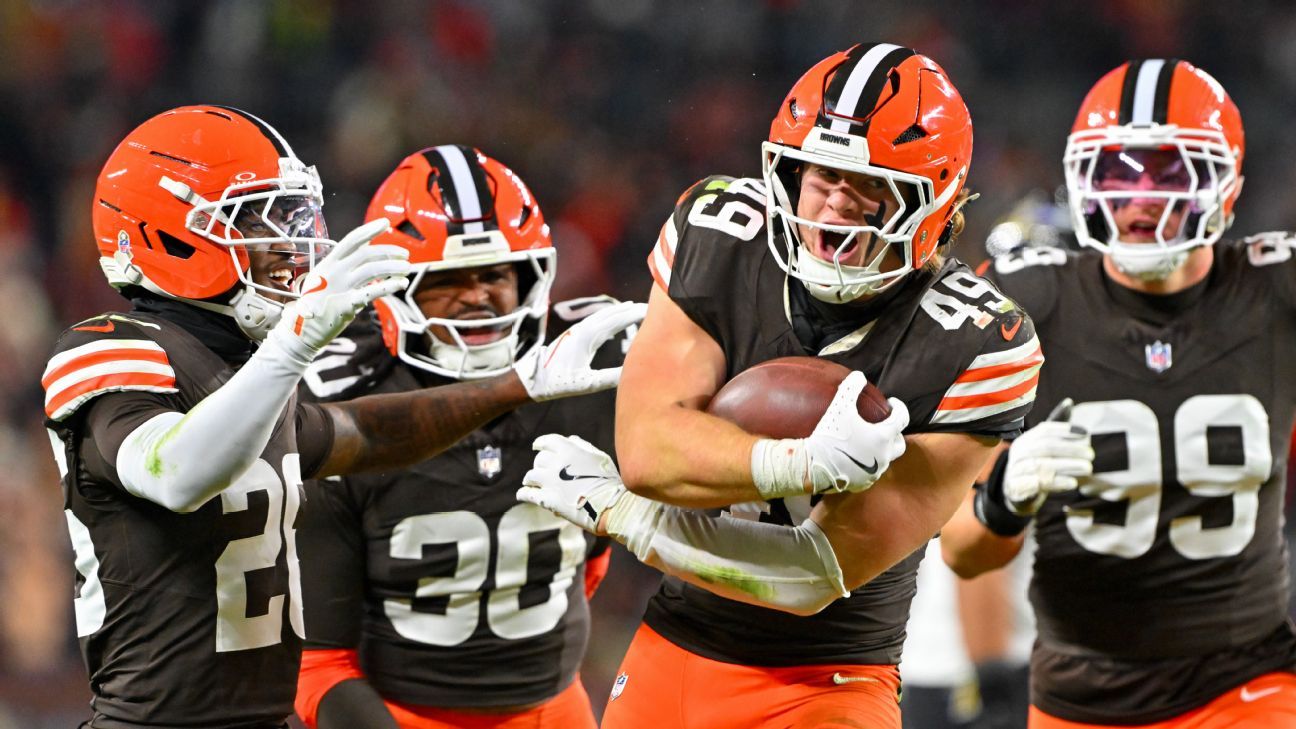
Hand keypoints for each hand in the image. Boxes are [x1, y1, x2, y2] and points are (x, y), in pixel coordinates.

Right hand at [267, 219, 409, 366]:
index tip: (385, 223)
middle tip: (405, 254)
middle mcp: (334, 272)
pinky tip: (402, 283)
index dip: (369, 230)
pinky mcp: (347, 305)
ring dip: (393, 266)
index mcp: (329, 263)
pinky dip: (390, 286)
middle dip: (388, 251)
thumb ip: (345, 263)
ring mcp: (340, 288)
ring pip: (372, 270)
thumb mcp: (325, 277)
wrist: (301, 330)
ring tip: (407, 268)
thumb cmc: (317, 302)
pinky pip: (373, 292)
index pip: (351, 240)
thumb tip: (367, 245)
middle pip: (366, 254)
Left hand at [514, 301, 645, 400]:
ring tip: (632, 308)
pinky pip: (595, 321)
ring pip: (601, 315)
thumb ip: (609, 378)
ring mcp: (576, 331)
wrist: (533, 378)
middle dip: (629, 310)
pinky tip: (612, 320)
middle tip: (648, 306)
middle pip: (610, 314)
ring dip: (618, 311)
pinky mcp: (573, 335)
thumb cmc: (558, 382)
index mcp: (587, 337)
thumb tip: (631, 373)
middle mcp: (582, 330)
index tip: (649, 310)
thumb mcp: (586, 384)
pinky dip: (608, 317)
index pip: (615, 321)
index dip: (633, 315)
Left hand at [518, 434, 627, 533]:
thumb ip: (582, 446)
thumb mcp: (599, 457)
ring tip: (531, 483)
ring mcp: (549, 482)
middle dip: (539, 465)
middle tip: (541, 471)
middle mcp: (556, 463)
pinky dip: (523, 493)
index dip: (540, 443)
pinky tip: (522, 495)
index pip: (547, 442)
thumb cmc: (608, 482)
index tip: (536, 446)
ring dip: (530, 479)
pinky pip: (527, 494)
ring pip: (530, 476)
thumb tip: (570, 439)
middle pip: (539, 460)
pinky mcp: (546, 499)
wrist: (610, 506)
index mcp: (569, 450)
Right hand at [802, 372, 908, 493]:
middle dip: (895, 432)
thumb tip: (859, 376)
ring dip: (881, 448)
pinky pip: (871, 472)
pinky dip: (868, 462)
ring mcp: (875, 472)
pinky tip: (855, 456)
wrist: (814, 466)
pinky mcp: (863, 483)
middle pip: (899, 443)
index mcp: (883, 437)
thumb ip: (851, 388)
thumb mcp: (839, 407)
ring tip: (867, 440)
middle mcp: (884, 456)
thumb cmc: (829, 435)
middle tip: (882, 425)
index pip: (902, 419)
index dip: (899, 407)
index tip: (891, 402)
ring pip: (885, 458)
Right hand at [1003, 399, 1093, 514]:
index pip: (1044, 431)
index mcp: (1025, 440)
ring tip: (1088, 468)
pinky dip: (1057, 483)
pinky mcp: (1017, 489)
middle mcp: (1018, 454)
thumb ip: (1056, 427)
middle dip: (1070, 449)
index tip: (1086, 433)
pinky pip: (1038, 484)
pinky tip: (1072, 483)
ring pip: (1042, 465)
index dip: (1065, 430)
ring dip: (1068, 466)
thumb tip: (1069, 402)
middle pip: (1045, 447)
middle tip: (1091, 455)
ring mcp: (1015, 471)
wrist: (1015, 495)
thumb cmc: (1035, 466)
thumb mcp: (1043, 447)